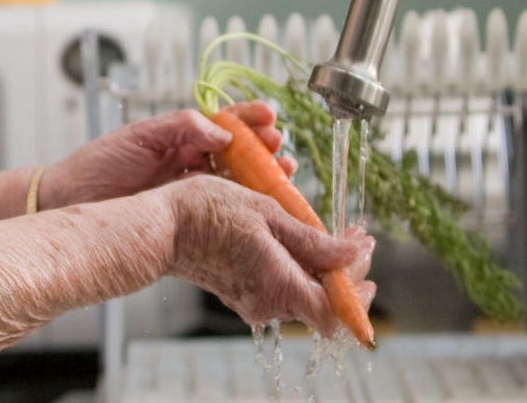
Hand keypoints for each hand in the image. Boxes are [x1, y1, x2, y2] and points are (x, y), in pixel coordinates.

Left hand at [41, 102, 293, 209]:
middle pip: (239, 153)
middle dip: (264, 148)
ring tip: (282, 171)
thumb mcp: (138, 136)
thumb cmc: (97, 165)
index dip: (248, 119)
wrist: (70, 203)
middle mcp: (190, 162)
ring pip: (237, 181)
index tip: (269, 116)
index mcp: (179, 137)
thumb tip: (222, 131)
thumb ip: (181, 127)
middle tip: (279, 147)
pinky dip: (246, 205)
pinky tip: (263, 204)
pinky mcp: (188, 218)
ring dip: (263, 175)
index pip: (223, 123)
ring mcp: (191, 190)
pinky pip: (223, 209)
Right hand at [162, 175, 374, 334]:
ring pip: (303, 294)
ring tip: (328, 234)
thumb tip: (351, 255)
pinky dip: (298, 268)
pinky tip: (297, 240)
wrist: (161, 226)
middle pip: (323, 303)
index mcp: (279, 285)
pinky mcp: (242, 293)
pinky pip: (282, 287)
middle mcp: (268, 303)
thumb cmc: (207, 212)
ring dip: (322, 268)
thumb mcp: (268, 213)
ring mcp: (254, 301)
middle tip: (354, 239)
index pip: (336, 314)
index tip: (365, 254)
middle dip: (345, 273)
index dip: (358, 292)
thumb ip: (312, 240)